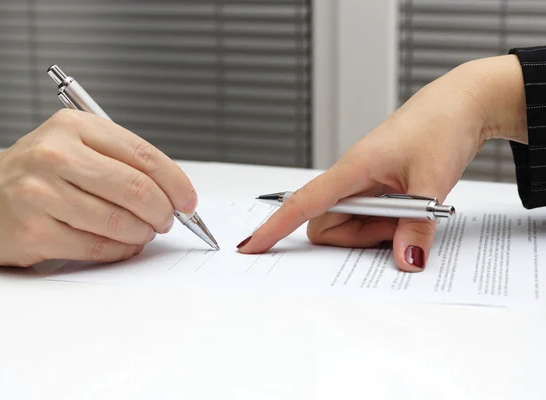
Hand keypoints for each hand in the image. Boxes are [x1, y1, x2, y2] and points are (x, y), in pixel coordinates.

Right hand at [0, 110, 196, 266]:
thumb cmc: (30, 175)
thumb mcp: (71, 147)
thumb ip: (119, 162)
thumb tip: (172, 192)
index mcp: (74, 128)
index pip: (144, 155)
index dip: (176, 183)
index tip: (188, 201)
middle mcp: (56, 155)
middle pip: (137, 189)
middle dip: (164, 211)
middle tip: (168, 220)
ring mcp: (42, 194)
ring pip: (120, 221)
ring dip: (143, 233)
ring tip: (144, 232)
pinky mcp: (34, 231)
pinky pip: (98, 246)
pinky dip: (121, 250)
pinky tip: (123, 245)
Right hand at [238, 55, 526, 271]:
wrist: (462, 104)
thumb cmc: (441, 127)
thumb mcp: (432, 183)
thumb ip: (417, 228)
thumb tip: (406, 262)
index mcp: (352, 168)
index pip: (303, 203)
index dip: (275, 227)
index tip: (251, 246)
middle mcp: (350, 176)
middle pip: (326, 223)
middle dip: (357, 238)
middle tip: (400, 227)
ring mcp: (362, 182)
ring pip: (348, 223)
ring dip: (375, 231)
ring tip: (413, 212)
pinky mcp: (376, 186)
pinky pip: (366, 216)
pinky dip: (384, 223)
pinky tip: (410, 210)